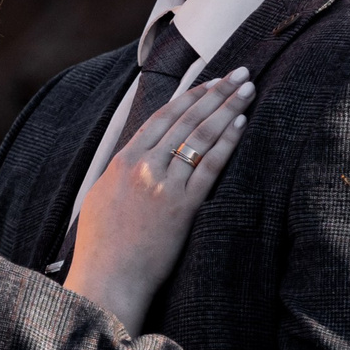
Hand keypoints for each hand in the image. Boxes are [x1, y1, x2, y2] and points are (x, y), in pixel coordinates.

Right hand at [65, 72, 251, 332]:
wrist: (108, 277)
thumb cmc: (102, 245)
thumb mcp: (102, 197)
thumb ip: (123, 173)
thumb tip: (139, 157)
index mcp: (122, 161)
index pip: (162, 117)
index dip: (190, 96)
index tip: (211, 81)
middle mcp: (144, 166)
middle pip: (187, 119)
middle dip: (216, 92)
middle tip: (239, 73)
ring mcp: (164, 184)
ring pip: (201, 136)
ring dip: (227, 109)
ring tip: (247, 90)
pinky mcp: (183, 206)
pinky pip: (209, 167)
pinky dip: (227, 143)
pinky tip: (241, 124)